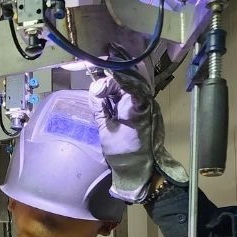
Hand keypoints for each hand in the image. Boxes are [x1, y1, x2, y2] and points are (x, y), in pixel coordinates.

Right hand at [88, 63, 186, 203]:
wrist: (137, 169)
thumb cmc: (124, 153)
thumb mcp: (108, 131)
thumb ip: (100, 109)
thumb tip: (94, 88)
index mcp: (139, 107)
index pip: (129, 83)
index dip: (116, 74)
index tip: (103, 67)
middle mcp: (142, 102)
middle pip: (127, 80)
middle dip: (110, 75)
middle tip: (95, 74)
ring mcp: (139, 105)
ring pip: (125, 85)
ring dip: (111, 81)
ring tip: (96, 79)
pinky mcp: (134, 109)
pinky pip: (124, 94)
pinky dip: (113, 89)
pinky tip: (102, 88)